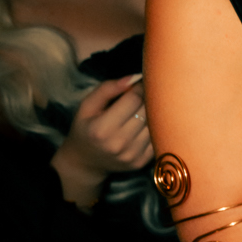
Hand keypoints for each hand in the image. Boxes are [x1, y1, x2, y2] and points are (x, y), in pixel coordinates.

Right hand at [54, 74, 152, 205]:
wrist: (85, 162)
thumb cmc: (86, 128)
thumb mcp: (87, 106)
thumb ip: (108, 89)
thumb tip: (135, 77)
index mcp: (102, 128)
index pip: (134, 99)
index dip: (139, 87)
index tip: (140, 83)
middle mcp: (118, 144)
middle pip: (146, 111)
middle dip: (147, 99)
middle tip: (145, 94)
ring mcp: (131, 155)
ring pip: (155, 124)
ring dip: (153, 113)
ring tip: (145, 109)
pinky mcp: (141, 163)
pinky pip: (157, 138)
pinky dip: (154, 129)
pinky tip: (145, 125)